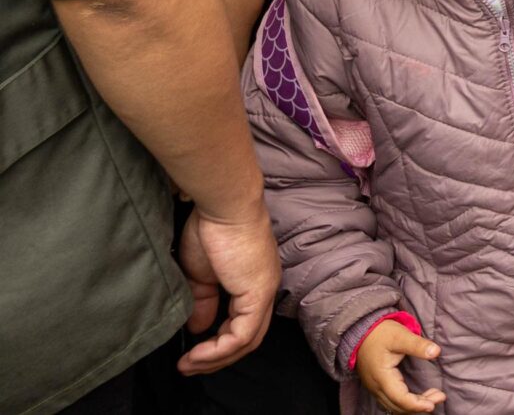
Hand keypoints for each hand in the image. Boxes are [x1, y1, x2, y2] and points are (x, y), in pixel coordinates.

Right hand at [173, 204, 279, 374]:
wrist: (223, 206)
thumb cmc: (210, 230)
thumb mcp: (200, 274)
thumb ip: (203, 301)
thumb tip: (200, 327)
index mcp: (253, 282)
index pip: (242, 324)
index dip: (217, 344)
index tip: (191, 353)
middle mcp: (264, 289)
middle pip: (247, 339)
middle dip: (216, 359)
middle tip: (188, 367)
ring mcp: (264, 291)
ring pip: (247, 341)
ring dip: (215, 359)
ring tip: (188, 365)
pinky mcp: (258, 293)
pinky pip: (242, 335)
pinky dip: (218, 350)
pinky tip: (197, 354)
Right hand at [353, 318, 442, 412]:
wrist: (361, 333)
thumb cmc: (380, 334)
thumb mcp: (400, 335)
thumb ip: (417, 345)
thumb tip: (436, 351)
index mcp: (382, 377)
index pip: (400, 398)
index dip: (417, 404)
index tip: (434, 403)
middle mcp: (377, 387)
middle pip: (398, 406)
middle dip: (420, 406)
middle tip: (440, 397)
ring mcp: (375, 389)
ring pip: (394, 406)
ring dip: (414, 406)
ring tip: (434, 397)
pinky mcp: (377, 387)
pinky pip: (391, 402)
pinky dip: (406, 403)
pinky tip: (419, 397)